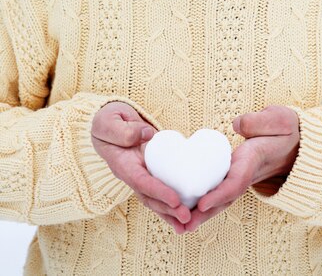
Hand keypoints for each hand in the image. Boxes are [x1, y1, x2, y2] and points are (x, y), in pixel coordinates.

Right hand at [91, 102, 191, 232]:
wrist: (112, 121)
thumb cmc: (108, 121)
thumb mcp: (109, 121)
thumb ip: (124, 130)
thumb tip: (147, 135)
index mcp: (121, 165)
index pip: (141, 182)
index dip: (158, 192)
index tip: (175, 200)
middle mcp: (132, 174)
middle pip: (150, 197)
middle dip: (168, 209)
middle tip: (187, 217)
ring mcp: (143, 174)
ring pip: (156, 198)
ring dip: (172, 213)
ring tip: (190, 223)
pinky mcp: (153, 170)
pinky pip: (163, 188)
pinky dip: (173, 203)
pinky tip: (189, 212)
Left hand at [184, 105, 299, 232]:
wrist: (296, 141)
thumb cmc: (284, 129)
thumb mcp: (279, 120)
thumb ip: (259, 121)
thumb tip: (236, 125)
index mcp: (255, 161)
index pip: (236, 182)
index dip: (219, 195)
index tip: (202, 204)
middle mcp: (247, 174)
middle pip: (225, 199)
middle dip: (205, 214)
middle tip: (184, 225)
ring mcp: (240, 176)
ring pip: (220, 199)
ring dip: (202, 214)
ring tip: (180, 225)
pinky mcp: (234, 173)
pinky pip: (218, 190)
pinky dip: (204, 203)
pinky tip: (187, 210)